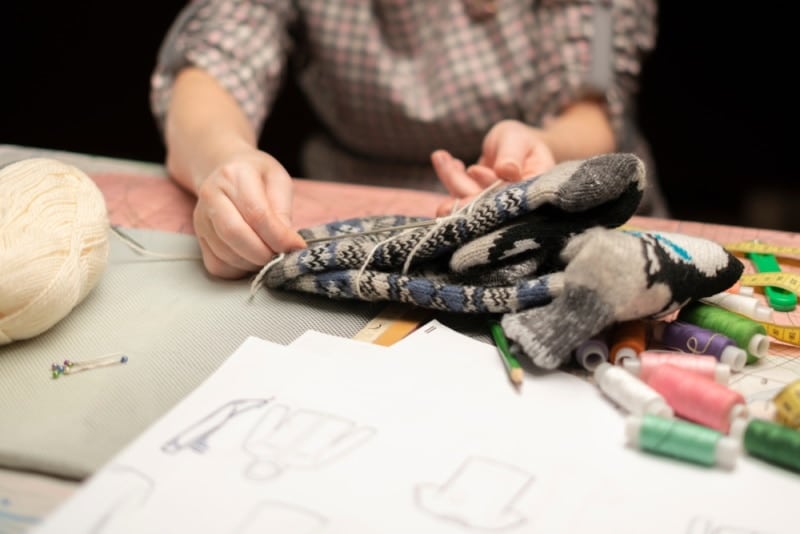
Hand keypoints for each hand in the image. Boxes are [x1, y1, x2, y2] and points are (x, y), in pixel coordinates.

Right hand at [192, 148, 305, 278]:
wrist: (225, 170)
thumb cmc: (257, 177)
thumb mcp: (278, 181)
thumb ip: (283, 210)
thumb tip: (287, 244)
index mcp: (234, 175)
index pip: (256, 214)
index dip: (279, 236)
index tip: (296, 247)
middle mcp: (211, 195)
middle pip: (234, 234)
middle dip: (263, 253)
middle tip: (281, 256)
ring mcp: (200, 218)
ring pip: (225, 253)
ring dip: (253, 263)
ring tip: (269, 255)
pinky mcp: (199, 238)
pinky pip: (217, 265)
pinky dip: (239, 270)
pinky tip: (251, 258)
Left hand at [432, 120, 555, 215]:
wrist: (511, 145)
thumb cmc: (518, 140)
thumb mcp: (516, 140)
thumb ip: (512, 154)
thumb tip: (507, 171)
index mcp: (531, 190)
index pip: (509, 196)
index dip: (489, 186)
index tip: (474, 169)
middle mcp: (512, 204)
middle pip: (486, 203)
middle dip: (464, 193)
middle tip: (444, 184)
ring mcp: (491, 205)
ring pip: (468, 198)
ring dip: (451, 178)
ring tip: (440, 156)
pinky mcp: (475, 201)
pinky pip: (459, 193)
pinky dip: (448, 176)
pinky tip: (442, 158)